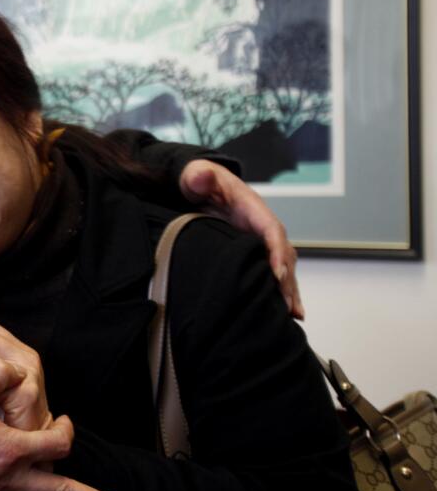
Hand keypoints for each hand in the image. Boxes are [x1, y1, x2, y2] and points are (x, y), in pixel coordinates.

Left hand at [180, 159, 302, 318]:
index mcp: (251, 207)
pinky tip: (285, 310)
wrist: (198, 183)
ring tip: (294, 315)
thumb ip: (199, 175)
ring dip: (289, 289)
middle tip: (289, 306)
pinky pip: (272, 269)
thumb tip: (200, 175)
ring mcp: (259, 238)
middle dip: (287, 279)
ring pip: (282, 265)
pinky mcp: (254, 249)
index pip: (271, 229)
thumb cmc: (198, 179)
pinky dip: (280, 288)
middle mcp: (261, 224)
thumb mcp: (196, 175)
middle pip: (282, 252)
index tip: (278, 274)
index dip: (276, 251)